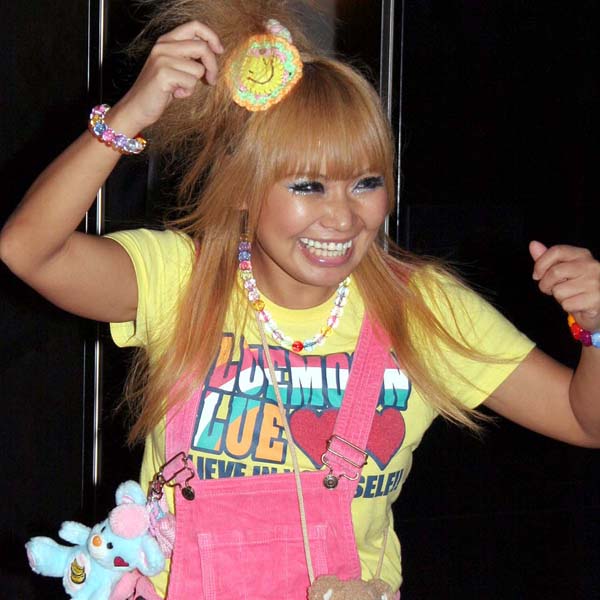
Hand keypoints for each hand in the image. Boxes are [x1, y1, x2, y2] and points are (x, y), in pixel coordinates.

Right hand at [108, 21, 223, 133]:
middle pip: (202, 47)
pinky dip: (187, 92)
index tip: (219, 51)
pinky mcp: (164, 74)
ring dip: (194, 83)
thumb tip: (213, 52)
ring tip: (180, 88)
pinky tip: (175, 93)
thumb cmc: (160, 90)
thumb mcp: (175, 67)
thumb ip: (188, 56)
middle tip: (211, 80)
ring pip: (198, 69)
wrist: (137, 107)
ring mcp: (162, 59)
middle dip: (212, 66)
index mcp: (167, 40)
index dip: (211, 37)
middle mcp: (164, 46)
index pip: (195, 27)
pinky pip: (191, 82)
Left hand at [530, 240, 599, 331]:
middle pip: (555, 272)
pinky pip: (567, 304)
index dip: (540, 264)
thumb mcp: (563, 270)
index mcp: (582, 255)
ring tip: (570, 296)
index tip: (537, 275)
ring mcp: (594, 282)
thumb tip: (533, 244)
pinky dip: (568, 307)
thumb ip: (547, 258)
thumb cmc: (577, 286)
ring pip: (559, 291)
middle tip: (552, 289)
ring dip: (559, 298)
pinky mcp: (595, 299)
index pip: (557, 251)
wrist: (598, 306)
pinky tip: (577, 304)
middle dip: (546, 285)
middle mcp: (591, 266)